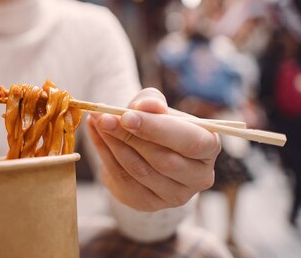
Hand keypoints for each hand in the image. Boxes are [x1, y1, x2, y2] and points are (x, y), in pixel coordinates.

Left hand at [87, 88, 220, 211]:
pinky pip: (123, 179)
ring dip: (113, 144)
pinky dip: (105, 154)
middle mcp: (199, 176)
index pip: (190, 142)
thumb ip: (151, 102)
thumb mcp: (156, 107)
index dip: (157, 129)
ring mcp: (176, 195)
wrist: (144, 150)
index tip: (127, 116)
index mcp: (209, 147)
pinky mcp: (150, 204)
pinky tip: (96, 134)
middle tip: (104, 118)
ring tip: (98, 121)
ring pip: (140, 170)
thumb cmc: (156, 124)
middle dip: (129, 136)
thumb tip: (144, 106)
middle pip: (163, 160)